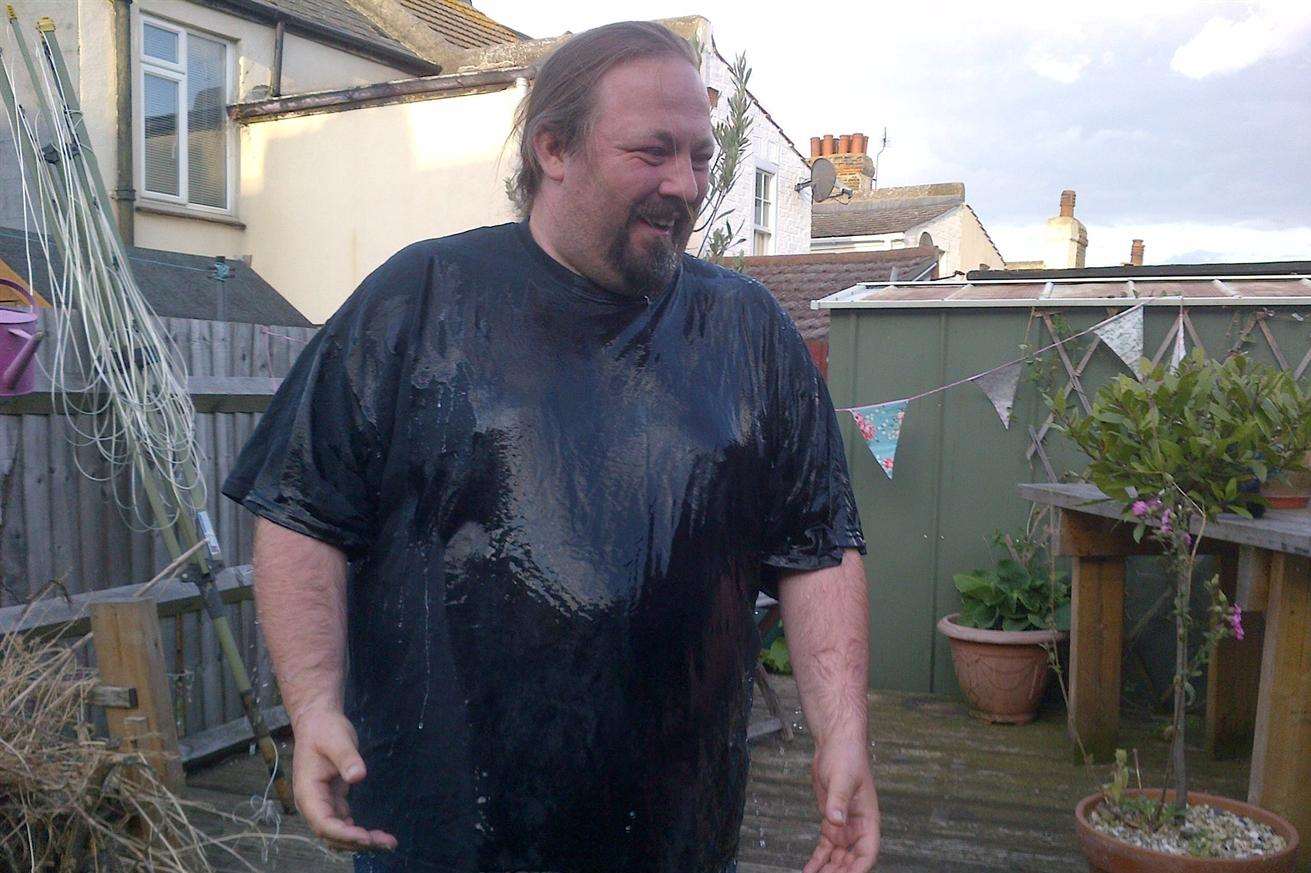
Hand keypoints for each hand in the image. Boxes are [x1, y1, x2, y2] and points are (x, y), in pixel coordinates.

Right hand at [290, 706, 396, 853]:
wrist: (318, 721)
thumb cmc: (325, 729)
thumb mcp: (337, 739)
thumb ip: (347, 758)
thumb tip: (358, 776)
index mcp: (308, 792)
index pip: (323, 822)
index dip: (343, 833)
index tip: (365, 836)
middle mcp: (312, 803)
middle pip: (332, 834)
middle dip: (357, 842)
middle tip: (386, 843)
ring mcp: (322, 803)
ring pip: (339, 831)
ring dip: (360, 840)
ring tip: (388, 842)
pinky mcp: (333, 800)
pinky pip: (344, 822)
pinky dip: (358, 830)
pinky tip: (377, 835)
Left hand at [803, 738, 879, 872]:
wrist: (836, 743)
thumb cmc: (847, 756)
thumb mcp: (842, 778)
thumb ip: (839, 801)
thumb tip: (836, 821)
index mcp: (868, 820)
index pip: (867, 853)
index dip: (857, 869)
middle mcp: (857, 827)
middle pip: (851, 860)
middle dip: (839, 871)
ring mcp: (844, 826)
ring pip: (838, 857)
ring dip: (828, 869)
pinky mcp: (830, 821)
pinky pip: (825, 847)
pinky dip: (818, 859)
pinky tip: (809, 869)